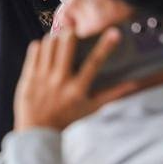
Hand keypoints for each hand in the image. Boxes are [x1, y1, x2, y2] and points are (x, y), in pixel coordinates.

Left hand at [13, 29, 139, 131]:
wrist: (38, 132)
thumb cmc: (67, 119)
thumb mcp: (92, 108)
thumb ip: (113, 95)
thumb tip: (134, 85)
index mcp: (77, 89)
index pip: (95, 62)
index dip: (106, 46)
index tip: (114, 33)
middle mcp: (60, 82)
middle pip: (67, 45)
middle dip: (71, 33)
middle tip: (73, 32)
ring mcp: (42, 78)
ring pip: (49, 44)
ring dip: (55, 37)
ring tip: (58, 39)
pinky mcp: (28, 77)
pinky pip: (34, 51)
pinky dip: (40, 45)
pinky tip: (45, 48)